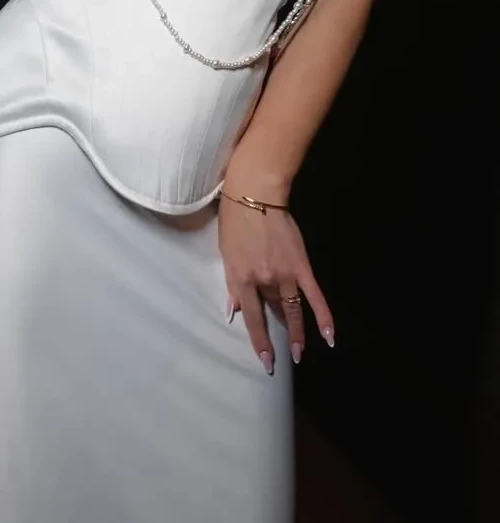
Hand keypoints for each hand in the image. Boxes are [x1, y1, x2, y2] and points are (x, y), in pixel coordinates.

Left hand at [218, 195, 334, 373]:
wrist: (254, 195)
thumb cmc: (233, 221)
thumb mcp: (226, 254)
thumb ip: (232, 284)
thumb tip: (234, 311)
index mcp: (241, 279)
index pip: (252, 318)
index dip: (259, 341)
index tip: (266, 361)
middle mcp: (264, 282)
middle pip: (272, 312)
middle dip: (277, 337)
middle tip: (280, 361)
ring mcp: (284, 275)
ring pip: (292, 309)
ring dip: (298, 333)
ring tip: (301, 353)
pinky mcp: (302, 266)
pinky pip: (314, 296)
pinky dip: (323, 316)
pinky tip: (330, 336)